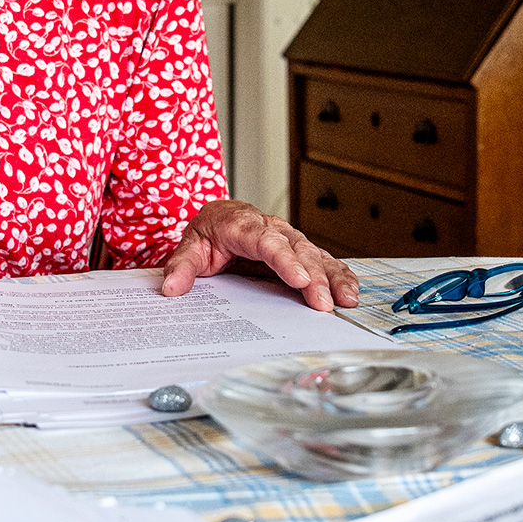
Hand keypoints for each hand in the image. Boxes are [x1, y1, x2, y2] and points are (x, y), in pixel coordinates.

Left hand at [157, 199, 358, 312]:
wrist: (220, 217)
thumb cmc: (209, 233)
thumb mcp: (190, 247)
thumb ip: (181, 267)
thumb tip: (171, 288)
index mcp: (244, 226)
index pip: (267, 242)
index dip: (285, 260)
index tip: (299, 279)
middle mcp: (272, 230)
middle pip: (298, 251)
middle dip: (314, 277)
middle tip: (324, 304)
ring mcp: (289, 240)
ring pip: (315, 256)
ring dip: (333, 276)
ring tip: (346, 299)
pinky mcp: (299, 251)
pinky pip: (322, 261)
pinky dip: (338, 275)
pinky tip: (350, 292)